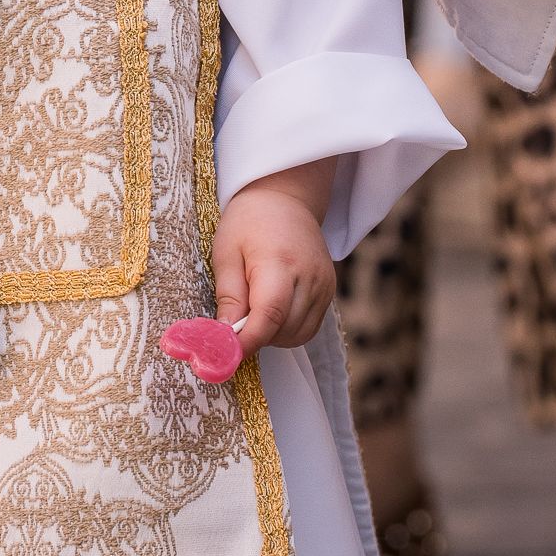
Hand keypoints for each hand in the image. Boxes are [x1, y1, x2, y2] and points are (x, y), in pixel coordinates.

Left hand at [213, 161, 336, 354]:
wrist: (285, 199)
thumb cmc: (248, 222)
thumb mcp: (226, 253)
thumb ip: (229, 297)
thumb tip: (225, 338)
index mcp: (279, 262)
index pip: (269, 316)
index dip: (247, 342)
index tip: (225, 355)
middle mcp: (309, 276)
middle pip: (284, 330)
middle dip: (257, 338)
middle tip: (234, 328)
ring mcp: (324, 285)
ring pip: (299, 334)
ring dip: (273, 336)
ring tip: (253, 313)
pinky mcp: (330, 291)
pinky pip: (309, 326)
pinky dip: (288, 329)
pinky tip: (272, 312)